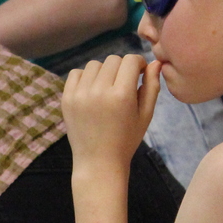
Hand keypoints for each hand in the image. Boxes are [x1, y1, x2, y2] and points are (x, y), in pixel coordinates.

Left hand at [62, 54, 160, 168]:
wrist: (98, 162)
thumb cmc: (127, 140)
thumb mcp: (145, 115)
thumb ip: (152, 87)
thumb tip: (155, 62)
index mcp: (122, 95)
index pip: (130, 60)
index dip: (138, 63)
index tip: (139, 73)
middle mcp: (99, 91)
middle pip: (113, 60)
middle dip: (122, 68)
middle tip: (124, 84)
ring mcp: (80, 94)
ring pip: (94, 65)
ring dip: (103, 72)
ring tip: (107, 89)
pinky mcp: (67, 99)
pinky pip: (76, 74)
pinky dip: (85, 78)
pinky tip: (92, 92)